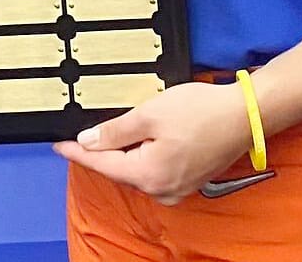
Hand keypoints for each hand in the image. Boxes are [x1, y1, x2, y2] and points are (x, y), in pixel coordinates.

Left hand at [54, 82, 253, 204]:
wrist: (244, 115)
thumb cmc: (199, 111)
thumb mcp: (150, 113)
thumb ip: (115, 131)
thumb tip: (88, 142)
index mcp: (147, 175)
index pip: (102, 163)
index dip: (77, 152)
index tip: (57, 145)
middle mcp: (160, 190)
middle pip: (120, 169)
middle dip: (101, 152)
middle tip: (80, 135)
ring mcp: (176, 189)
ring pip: (138, 171)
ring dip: (123, 154)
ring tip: (107, 135)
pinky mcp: (188, 181)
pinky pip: (155, 171)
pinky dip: (142, 156)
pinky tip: (140, 140)